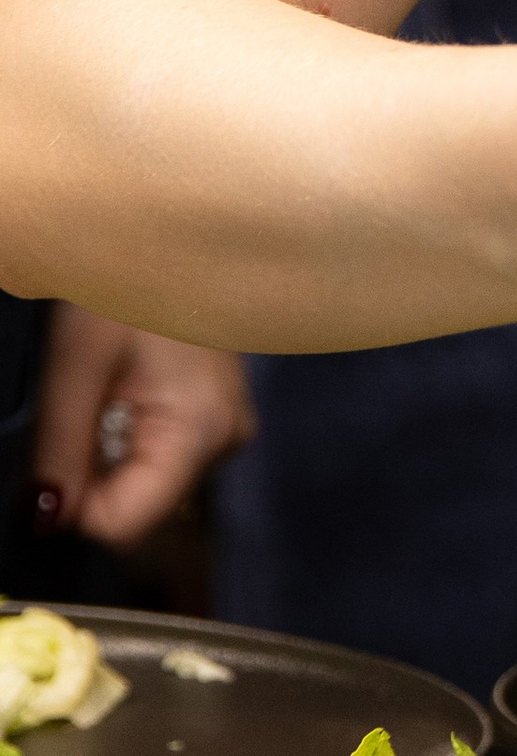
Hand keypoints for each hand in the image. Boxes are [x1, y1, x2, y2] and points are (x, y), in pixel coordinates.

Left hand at [32, 304, 252, 546]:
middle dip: (94, 480)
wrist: (173, 230)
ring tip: (104, 396)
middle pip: (142, 508)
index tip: (54, 457)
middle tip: (80, 414)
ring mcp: (230, 428)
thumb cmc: (122, 285)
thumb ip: (61, 452)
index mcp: (199, 432)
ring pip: (151, 484)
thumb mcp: (75, 367)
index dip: (76, 504)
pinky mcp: (222, 414)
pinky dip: (132, 440)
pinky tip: (125, 395)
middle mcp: (227, 442)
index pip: (127, 525)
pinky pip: (166, 456)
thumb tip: (46, 523)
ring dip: (111, 459)